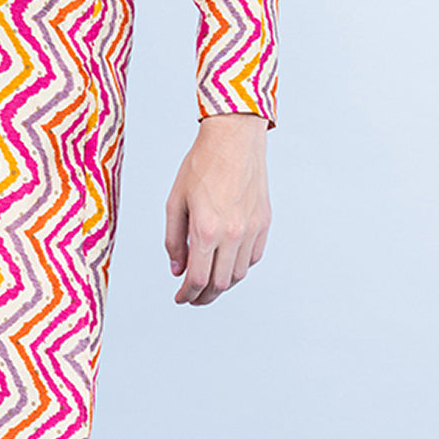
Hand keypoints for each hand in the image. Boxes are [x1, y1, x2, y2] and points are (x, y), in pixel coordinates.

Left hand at [164, 113, 270, 305]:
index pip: (197, 278)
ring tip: (208, 282)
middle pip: (220, 283)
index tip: (180, 298)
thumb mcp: (175, 200)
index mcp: (206, 229)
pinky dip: (239, 267)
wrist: (234, 139)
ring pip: (239, 274)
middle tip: (192, 296)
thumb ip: (174, 238)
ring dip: (222, 284)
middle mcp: (232, 234)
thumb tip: (177, 269)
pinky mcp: (264, 223)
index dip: (187, 294)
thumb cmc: (201, 165)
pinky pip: (253, 257)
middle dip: (203, 296)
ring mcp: (252, 230)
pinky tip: (227, 263)